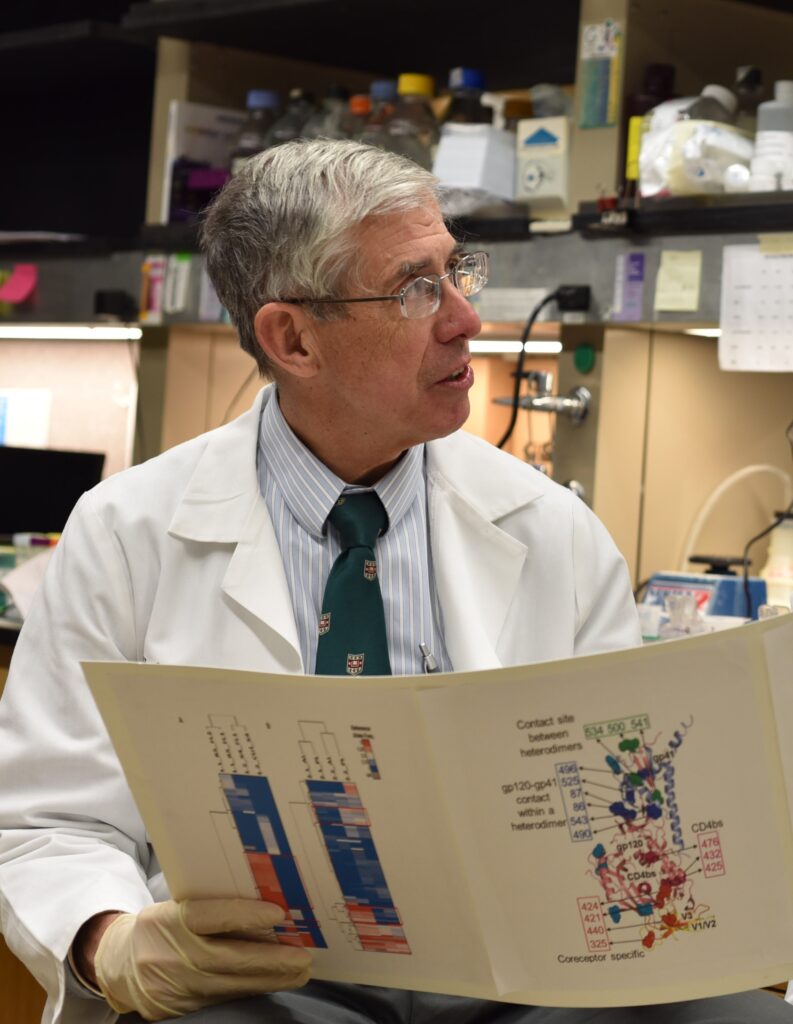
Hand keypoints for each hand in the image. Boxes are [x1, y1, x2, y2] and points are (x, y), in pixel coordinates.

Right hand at [92, 899, 311, 1019]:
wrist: (118, 963)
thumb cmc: (160, 926)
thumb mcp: (177, 907)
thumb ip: (213, 907)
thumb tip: (265, 909)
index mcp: (171, 919)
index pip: (213, 917)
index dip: (246, 916)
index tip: (279, 915)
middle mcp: (173, 954)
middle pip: (229, 959)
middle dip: (271, 960)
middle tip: (304, 957)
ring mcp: (174, 986)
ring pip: (230, 985)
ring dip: (269, 980)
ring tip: (299, 972)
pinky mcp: (178, 1008)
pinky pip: (222, 999)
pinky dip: (251, 990)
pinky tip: (272, 983)